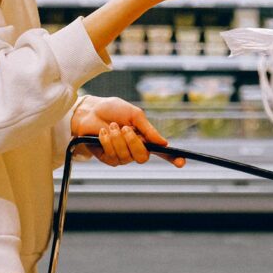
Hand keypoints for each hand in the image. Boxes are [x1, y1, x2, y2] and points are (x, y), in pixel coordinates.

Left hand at [71, 96, 185, 167]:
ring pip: (126, 157)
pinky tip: (103, 132)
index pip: (162, 152)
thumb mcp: (134, 114)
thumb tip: (164, 143)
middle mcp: (135, 149)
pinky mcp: (108, 158)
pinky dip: (108, 142)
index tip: (182, 162)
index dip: (173, 158)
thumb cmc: (112, 110)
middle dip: (133, 143)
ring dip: (117, 139)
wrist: (90, 111)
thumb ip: (148, 129)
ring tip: (111, 126)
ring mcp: (122, 155)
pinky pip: (112, 156)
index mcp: (145, 138)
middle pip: (143, 157)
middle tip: (125, 128)